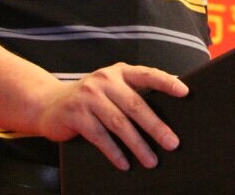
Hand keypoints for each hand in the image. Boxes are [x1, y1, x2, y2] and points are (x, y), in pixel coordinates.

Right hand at [34, 62, 188, 170]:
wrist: (49, 104)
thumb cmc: (91, 99)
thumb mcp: (111, 87)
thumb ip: (134, 91)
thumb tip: (172, 100)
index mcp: (118, 72)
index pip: (147, 74)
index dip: (166, 82)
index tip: (185, 92)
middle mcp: (104, 80)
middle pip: (135, 105)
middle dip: (156, 126)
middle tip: (172, 143)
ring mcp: (88, 97)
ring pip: (119, 123)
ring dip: (138, 145)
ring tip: (151, 160)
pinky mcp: (76, 115)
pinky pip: (100, 137)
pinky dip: (114, 152)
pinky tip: (125, 163)